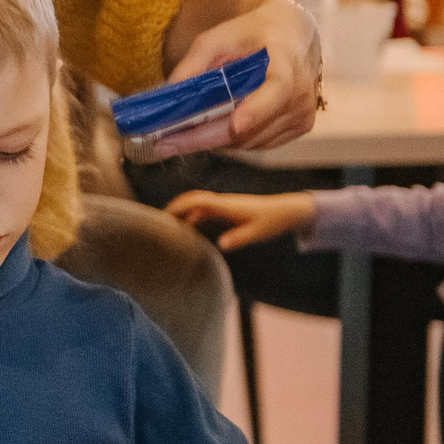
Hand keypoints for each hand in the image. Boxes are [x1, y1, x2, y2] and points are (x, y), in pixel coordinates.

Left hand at [155, 0, 320, 156]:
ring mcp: (304, 114)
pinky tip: (209, 131)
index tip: (234, 126)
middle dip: (206, 137)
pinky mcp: (301, 127)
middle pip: (253, 126)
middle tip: (165, 145)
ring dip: (215, 141)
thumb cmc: (253, 33)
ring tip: (178, 137)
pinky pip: (260, 143)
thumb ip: (196, 61)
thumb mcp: (220, 37)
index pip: (278, 90)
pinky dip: (233, 141)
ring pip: (251, 141)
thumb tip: (170, 89)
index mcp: (288, 63)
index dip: (257, 110)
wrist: (293, 35)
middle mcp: (302, 94)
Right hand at [164, 191, 316, 249]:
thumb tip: (221, 245)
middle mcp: (223, 202)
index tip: (165, 216)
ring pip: (197, 203)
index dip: (180, 206)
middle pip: (193, 198)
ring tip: (168, 224)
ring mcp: (224, 204)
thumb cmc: (272, 222)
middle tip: (158, 220)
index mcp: (227, 206)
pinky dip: (192, 215)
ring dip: (182, 210)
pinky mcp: (227, 208)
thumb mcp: (257, 233)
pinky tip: (187, 227)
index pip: (198, 201)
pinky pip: (204, 208)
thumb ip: (239, 238)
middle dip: (175, 206)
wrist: (286, 210)